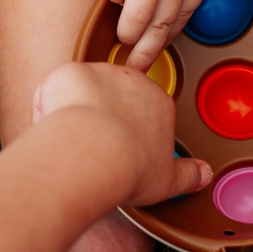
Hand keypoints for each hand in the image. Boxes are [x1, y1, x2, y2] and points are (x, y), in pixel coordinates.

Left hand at [31, 60, 211, 204]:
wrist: (92, 156)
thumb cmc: (128, 167)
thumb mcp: (169, 180)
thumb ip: (189, 175)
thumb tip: (204, 175)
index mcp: (158, 102)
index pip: (142, 110)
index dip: (126, 131)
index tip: (116, 150)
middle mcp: (132, 81)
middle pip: (111, 96)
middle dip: (99, 118)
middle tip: (90, 147)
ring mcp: (100, 73)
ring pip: (80, 91)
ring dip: (73, 111)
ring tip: (70, 142)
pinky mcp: (70, 71)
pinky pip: (54, 88)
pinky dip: (49, 106)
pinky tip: (52, 129)